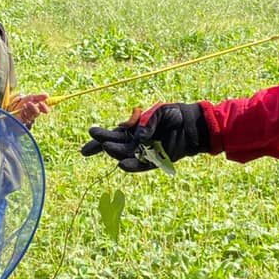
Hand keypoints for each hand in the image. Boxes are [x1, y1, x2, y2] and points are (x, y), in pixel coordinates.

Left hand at [9, 93, 49, 126]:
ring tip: (24, 105)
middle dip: (33, 108)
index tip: (40, 103)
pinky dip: (23, 114)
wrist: (15, 105)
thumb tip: (47, 96)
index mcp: (39, 108)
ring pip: (31, 116)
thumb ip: (39, 97)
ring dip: (27, 110)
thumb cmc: (25, 101)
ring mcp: (29, 118)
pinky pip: (25, 119)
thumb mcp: (31, 97)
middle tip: (29, 103)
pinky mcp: (24, 121)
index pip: (45, 110)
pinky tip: (21, 110)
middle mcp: (35, 114)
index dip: (44, 107)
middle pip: (37, 113)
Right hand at [81, 102, 209, 171]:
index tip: (87, 141)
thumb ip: (146, 123)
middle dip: (102, 145)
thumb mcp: (157, 113)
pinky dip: (132, 166)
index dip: (99, 139)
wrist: (191, 124)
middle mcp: (136, 143)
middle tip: (92, 145)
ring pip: (126, 155)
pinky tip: (121, 165)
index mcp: (133, 130)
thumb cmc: (173, 115)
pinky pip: (142, 165)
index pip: (112, 135)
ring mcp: (145, 152)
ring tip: (106, 149)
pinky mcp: (156, 161)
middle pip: (115, 146)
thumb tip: (137, 137)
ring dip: (116, 153)